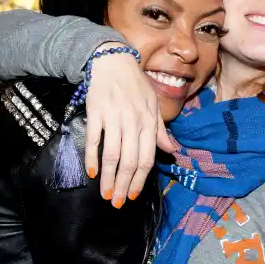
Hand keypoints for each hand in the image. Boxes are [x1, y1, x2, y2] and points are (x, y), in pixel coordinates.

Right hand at [85, 42, 176, 205]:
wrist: (113, 60)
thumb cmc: (135, 85)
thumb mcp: (153, 105)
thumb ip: (160, 130)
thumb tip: (172, 151)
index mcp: (149, 122)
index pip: (147, 158)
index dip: (140, 180)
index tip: (134, 195)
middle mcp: (133, 122)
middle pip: (129, 161)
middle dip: (124, 186)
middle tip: (117, 203)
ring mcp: (114, 117)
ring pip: (112, 155)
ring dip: (109, 178)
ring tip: (105, 194)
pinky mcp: (96, 112)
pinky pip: (93, 139)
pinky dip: (92, 157)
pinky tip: (92, 172)